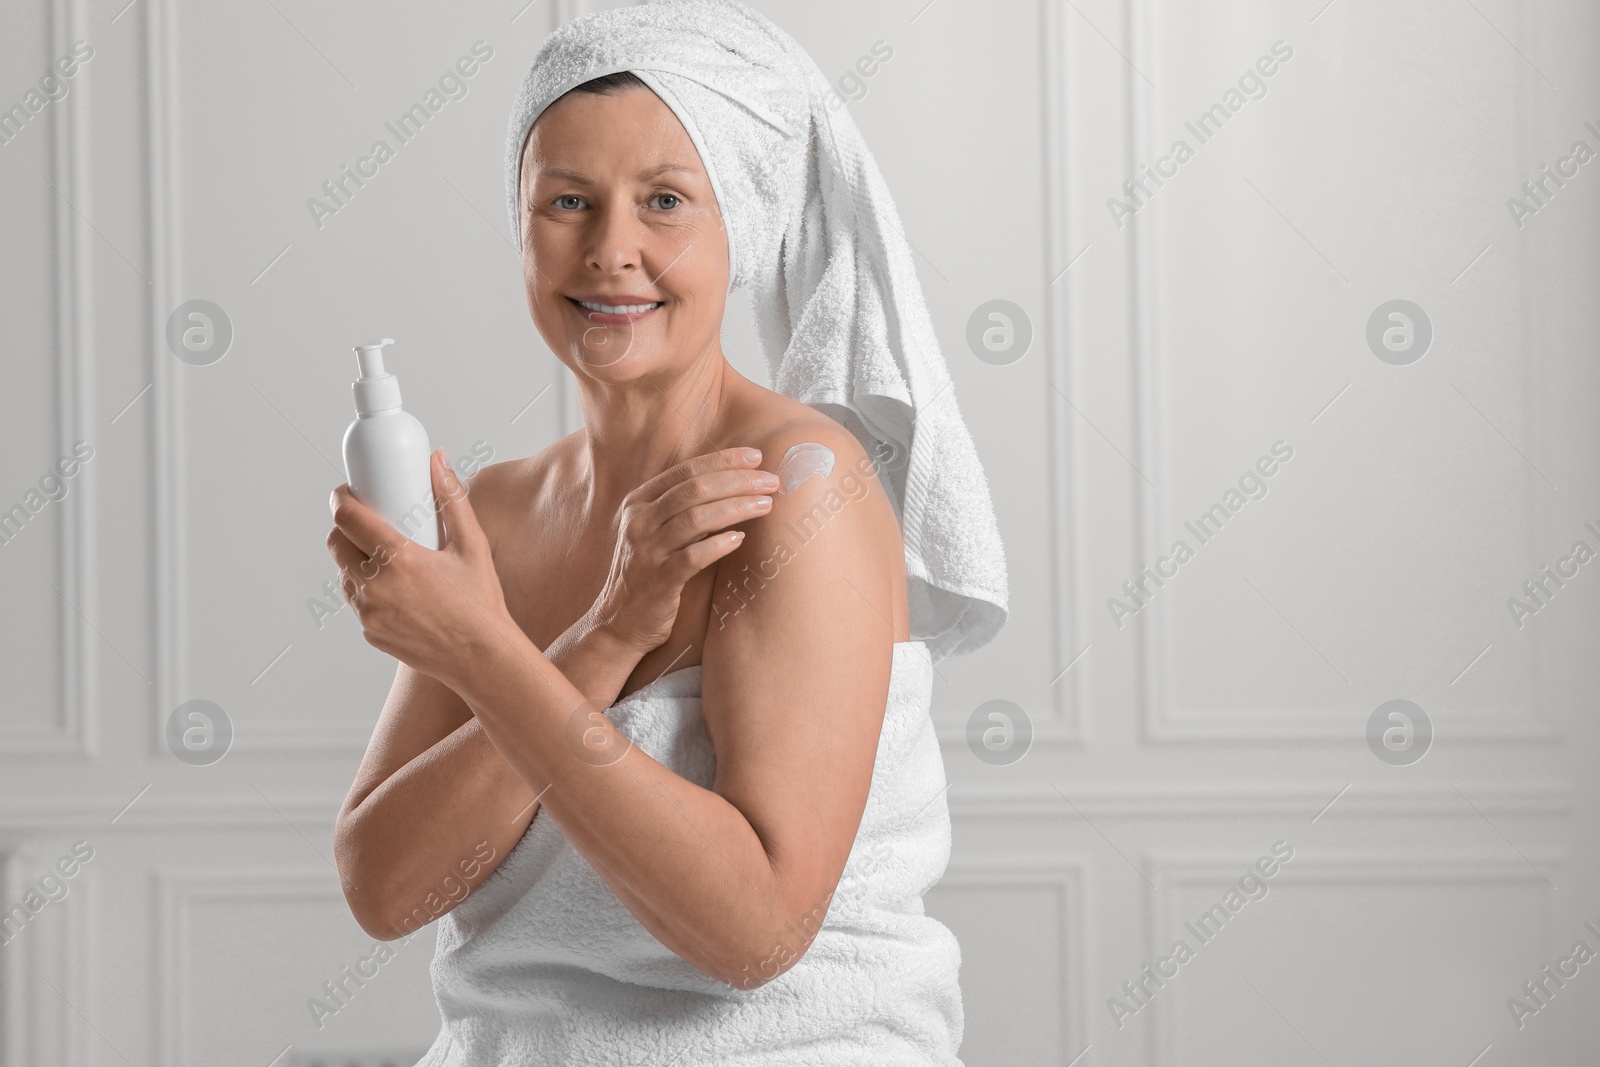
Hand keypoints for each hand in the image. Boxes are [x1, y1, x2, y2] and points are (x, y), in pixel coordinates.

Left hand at [326, 449, 517, 686]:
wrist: (481, 658)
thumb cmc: (481, 602)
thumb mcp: (471, 545)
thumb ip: (452, 498)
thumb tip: (437, 460)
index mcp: (398, 559)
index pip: (347, 518)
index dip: (340, 498)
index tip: (347, 492)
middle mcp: (375, 586)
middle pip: (335, 543)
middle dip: (345, 527)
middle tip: (367, 521)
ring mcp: (368, 613)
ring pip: (344, 573)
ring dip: (355, 560)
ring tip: (385, 556)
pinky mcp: (369, 632)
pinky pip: (358, 602)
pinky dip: (369, 590)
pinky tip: (397, 589)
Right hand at [588, 447, 778, 653]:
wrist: (619, 621)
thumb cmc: (650, 571)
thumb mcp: (658, 531)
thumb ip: (684, 508)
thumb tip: (735, 483)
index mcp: (639, 502)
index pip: (686, 470)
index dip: (723, 461)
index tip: (756, 457)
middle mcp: (639, 522)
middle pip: (695, 489)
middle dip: (738, 481)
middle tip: (771, 482)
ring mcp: (646, 551)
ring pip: (696, 519)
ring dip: (736, 508)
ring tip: (765, 505)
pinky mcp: (657, 581)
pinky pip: (691, 558)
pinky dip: (718, 545)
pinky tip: (740, 539)